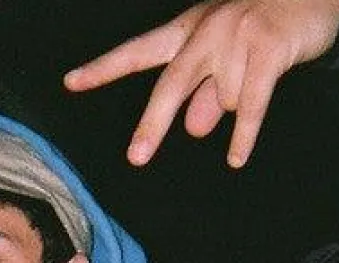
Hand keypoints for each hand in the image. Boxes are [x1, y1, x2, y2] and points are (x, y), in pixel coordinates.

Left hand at [64, 0, 338, 167]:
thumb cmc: (266, 26)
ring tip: (261, 76)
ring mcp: (236, 37)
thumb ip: (207, 92)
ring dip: (242, 102)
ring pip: (226, 100)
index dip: (104, 68)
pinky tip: (235, 159)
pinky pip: (250, 104)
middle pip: (170, 84)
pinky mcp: (267, 49)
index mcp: (188, 30)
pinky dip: (244, 135)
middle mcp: (206, 30)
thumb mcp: (227, 58)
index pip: (138, 52)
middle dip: (153, 123)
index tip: (71, 82)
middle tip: (136, 157)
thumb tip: (194, 127)